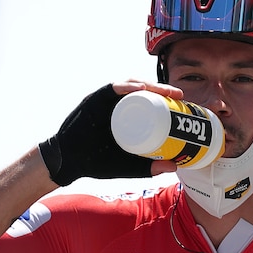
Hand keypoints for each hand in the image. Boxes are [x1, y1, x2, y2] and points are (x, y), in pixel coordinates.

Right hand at [38, 81, 181, 185]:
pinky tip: (140, 88)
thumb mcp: (128, 166)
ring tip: (166, 91)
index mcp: (126, 116)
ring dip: (150, 85)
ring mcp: (106, 100)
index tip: (184, 104)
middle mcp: (117, 104)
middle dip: (163, 90)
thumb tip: (175, 166)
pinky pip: (112, 88)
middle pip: (144, 91)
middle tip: (180, 96)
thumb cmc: (96, 162)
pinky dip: (126, 86)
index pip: (149, 102)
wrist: (69, 162)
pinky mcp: (94, 99)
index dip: (167, 100)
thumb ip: (148, 167)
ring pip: (131, 85)